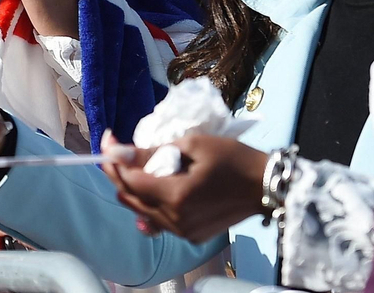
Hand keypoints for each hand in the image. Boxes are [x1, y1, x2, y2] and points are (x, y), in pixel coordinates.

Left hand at [100, 132, 267, 241]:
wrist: (265, 186)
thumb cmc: (231, 158)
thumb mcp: (190, 146)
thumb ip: (149, 153)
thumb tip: (115, 152)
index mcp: (175, 196)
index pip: (129, 180)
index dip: (114, 159)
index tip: (108, 137)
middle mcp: (176, 219)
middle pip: (131, 198)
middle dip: (117, 173)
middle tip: (114, 151)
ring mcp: (184, 231)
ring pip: (142, 211)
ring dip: (132, 189)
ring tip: (131, 167)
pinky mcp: (192, 236)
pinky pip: (159, 222)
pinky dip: (149, 207)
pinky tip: (148, 193)